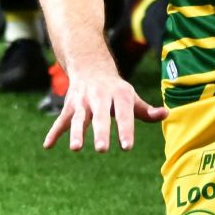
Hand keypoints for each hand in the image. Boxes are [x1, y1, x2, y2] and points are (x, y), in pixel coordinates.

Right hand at [42, 68, 167, 151]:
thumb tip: (166, 114)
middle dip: (100, 132)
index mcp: (118, 95)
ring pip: (79, 119)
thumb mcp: (130, 96)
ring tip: (76, 148)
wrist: (89, 64)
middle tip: (102, 149)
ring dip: (76, 133)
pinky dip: (53, 133)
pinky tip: (47, 146)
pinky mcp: (69, 106)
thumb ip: (145, 110)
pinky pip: (61, 121)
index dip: (125, 129)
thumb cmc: (115, 89)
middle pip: (100, 116)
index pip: (123, 114)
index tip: (127, 147)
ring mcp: (82, 102)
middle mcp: (99, 97)